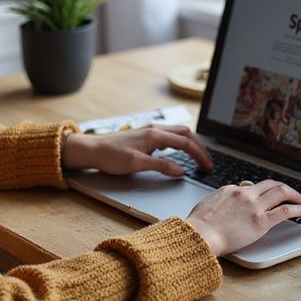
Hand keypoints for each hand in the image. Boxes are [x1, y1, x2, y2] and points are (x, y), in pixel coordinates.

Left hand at [61, 125, 213, 177]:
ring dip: (191, 144)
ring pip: (178, 133)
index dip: (200, 156)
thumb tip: (181, 170)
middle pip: (186, 134)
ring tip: (199, 157)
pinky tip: (179, 153)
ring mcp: (150, 131)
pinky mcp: (145, 135)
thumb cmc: (111, 156)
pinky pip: (169, 136)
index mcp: (155, 135)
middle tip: (208, 163)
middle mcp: (155, 129)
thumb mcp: (137, 164)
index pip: (186, 143)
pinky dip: (180, 143)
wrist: (92, 149)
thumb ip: (161, 167)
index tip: (208, 167)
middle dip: (200, 147)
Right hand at [184, 180, 300, 256]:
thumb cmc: (199, 225)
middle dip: (284, 188)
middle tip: (291, 193)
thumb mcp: (206, 204)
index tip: (266, 199)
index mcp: (230, 190)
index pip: (250, 187)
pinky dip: (300, 209)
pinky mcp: (261, 221)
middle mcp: (244, 194)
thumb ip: (218, 201)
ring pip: (281, 192)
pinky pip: (286, 211)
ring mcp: (254, 206)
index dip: (261, 194)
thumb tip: (223, 204)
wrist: (201, 234)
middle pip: (270, 184)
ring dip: (295, 195)